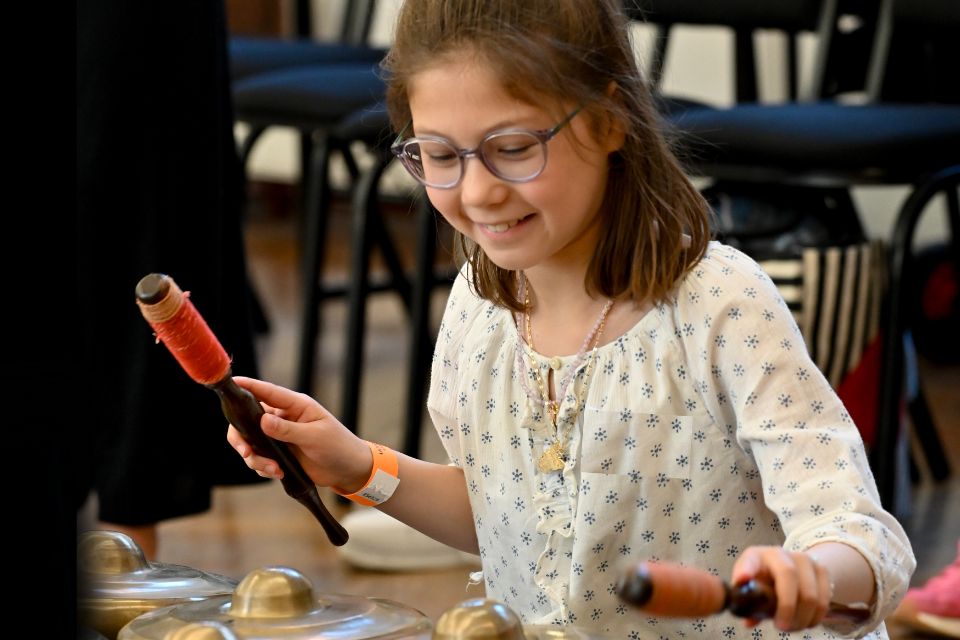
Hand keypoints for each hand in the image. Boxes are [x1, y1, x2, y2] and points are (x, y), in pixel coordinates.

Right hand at [225, 376, 371, 490]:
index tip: (232, 382)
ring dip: (256, 458)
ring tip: (274, 469)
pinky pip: (259, 458)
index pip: (268, 392)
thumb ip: (288, 430)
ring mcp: (279, 436)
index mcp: (295, 405)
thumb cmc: (337, 446)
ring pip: (250, 442)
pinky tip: (278, 473)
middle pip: (248, 419)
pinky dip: (263, 467)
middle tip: (246, 452)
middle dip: (242, 437)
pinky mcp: (278, 453)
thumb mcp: (314, 437)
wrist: (347, 469)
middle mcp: (283, 418)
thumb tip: (263, 421)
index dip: (249, 386)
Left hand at [732, 545, 831, 631]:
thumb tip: (749, 622)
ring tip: (792, 627)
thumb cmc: (764, 578)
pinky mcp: (822, 570)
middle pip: (789, 575)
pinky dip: (815, 617)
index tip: (742, 579)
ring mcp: (804, 560)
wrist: (791, 566)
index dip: (746, 569)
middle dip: (787, 606)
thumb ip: (750, 602)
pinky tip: (805, 622)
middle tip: (781, 626)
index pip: (751, 560)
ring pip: (810, 593)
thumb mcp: (753, 586)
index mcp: (756, 556)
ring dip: (802, 617)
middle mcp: (780, 553)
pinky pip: (824, 600)